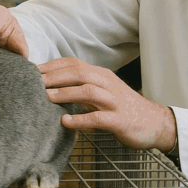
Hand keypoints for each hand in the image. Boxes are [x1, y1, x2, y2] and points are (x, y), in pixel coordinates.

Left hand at [40, 57, 176, 151]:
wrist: (155, 123)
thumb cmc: (123, 109)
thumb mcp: (103, 93)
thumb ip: (83, 88)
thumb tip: (54, 87)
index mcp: (102, 75)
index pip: (74, 64)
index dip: (53, 66)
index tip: (33, 70)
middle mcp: (108, 84)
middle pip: (79, 73)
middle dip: (55, 76)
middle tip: (34, 82)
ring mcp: (115, 101)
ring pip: (88, 91)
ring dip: (65, 93)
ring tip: (46, 98)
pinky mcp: (120, 120)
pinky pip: (98, 118)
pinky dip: (81, 119)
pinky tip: (66, 122)